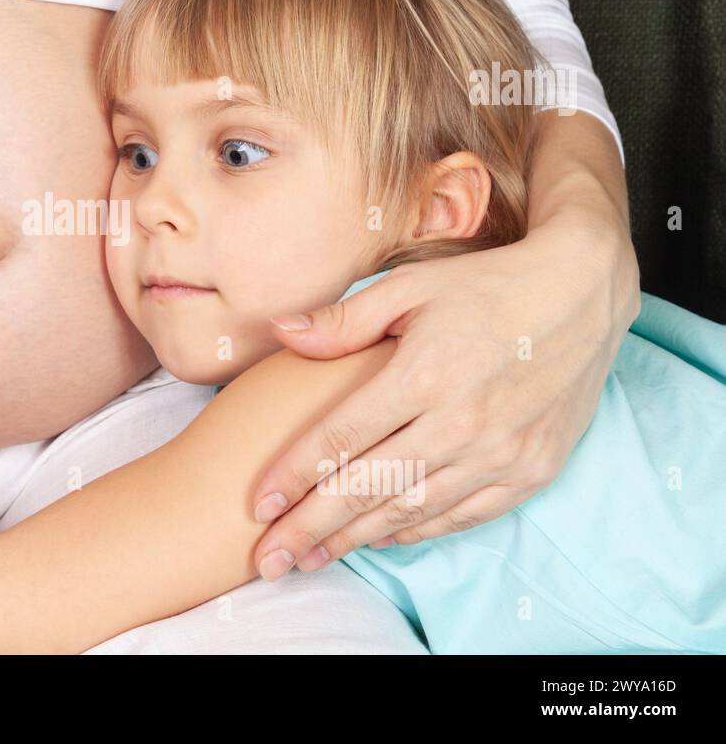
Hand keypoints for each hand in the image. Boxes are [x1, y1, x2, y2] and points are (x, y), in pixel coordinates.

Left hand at [249, 213, 639, 578]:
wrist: (584, 291)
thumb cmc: (488, 284)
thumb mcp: (410, 287)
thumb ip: (343, 320)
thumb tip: (280, 332)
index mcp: (425, 375)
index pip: (341, 439)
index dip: (294, 475)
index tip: (258, 504)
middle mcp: (463, 423)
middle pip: (369, 488)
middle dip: (312, 527)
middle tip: (271, 559)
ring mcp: (502, 453)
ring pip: (413, 511)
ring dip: (357, 539)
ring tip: (312, 556)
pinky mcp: (533, 470)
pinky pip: (462, 516)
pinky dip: (417, 531)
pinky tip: (378, 538)